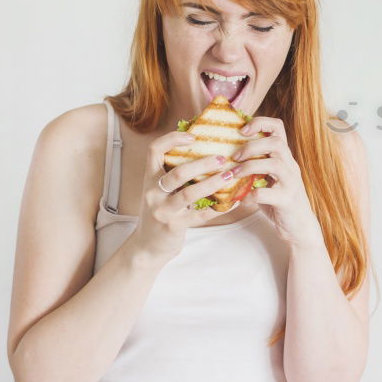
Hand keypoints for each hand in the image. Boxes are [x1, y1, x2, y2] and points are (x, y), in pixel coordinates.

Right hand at [130, 131, 232, 261]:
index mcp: (150, 177)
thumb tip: (205, 148)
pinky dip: (220, 206)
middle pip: (178, 172)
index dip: (172, 139)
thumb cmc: (161, 210)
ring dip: (213, 183)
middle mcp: (153, 192)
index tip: (193, 136)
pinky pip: (201, 214)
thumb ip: (175, 173)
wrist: (146, 246)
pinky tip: (235, 200)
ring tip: (231, 175)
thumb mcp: (161, 189)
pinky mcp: (174, 226)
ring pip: (189, 193)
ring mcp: (162, 210)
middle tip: (223, 158)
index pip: (154, 150)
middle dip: (203, 163)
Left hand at [230, 116, 322, 249]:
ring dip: (249, 167)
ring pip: (274, 164)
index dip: (259, 122)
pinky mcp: (287, 200)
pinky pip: (267, 193)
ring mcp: (291, 183)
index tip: (241, 130)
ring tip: (234, 174)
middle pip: (276, 142)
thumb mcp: (268, 179)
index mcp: (284, 157)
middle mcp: (290, 166)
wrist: (299, 227)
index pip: (278, 127)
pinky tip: (241, 199)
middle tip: (234, 156)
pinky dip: (250, 194)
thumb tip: (223, 156)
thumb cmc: (278, 202)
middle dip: (251, 146)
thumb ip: (254, 167)